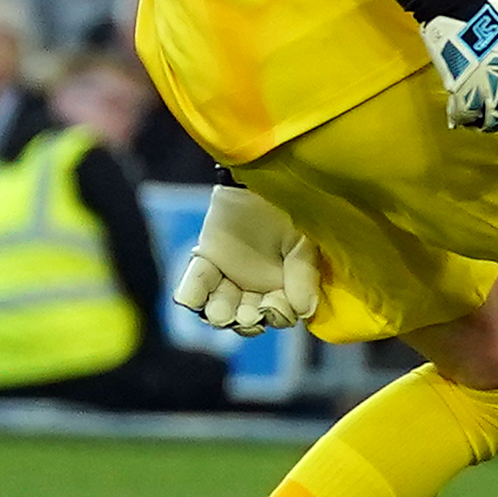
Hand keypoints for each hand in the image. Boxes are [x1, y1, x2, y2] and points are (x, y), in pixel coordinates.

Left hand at [172, 185, 322, 336]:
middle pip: (246, 317)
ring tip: (219, 312)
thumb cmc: (294, 211)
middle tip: (247, 313)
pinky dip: (191, 293)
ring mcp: (228, 276)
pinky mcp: (206, 260)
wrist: (266, 177)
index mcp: (284, 287)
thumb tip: (305, 311)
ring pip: (219, 306)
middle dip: (246, 320)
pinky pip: (195, 283)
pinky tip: (191, 299)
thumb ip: (304, 274)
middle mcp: (255, 288)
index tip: (276, 305)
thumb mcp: (306, 242)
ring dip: (219, 313)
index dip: (277, 314)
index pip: (279, 313)